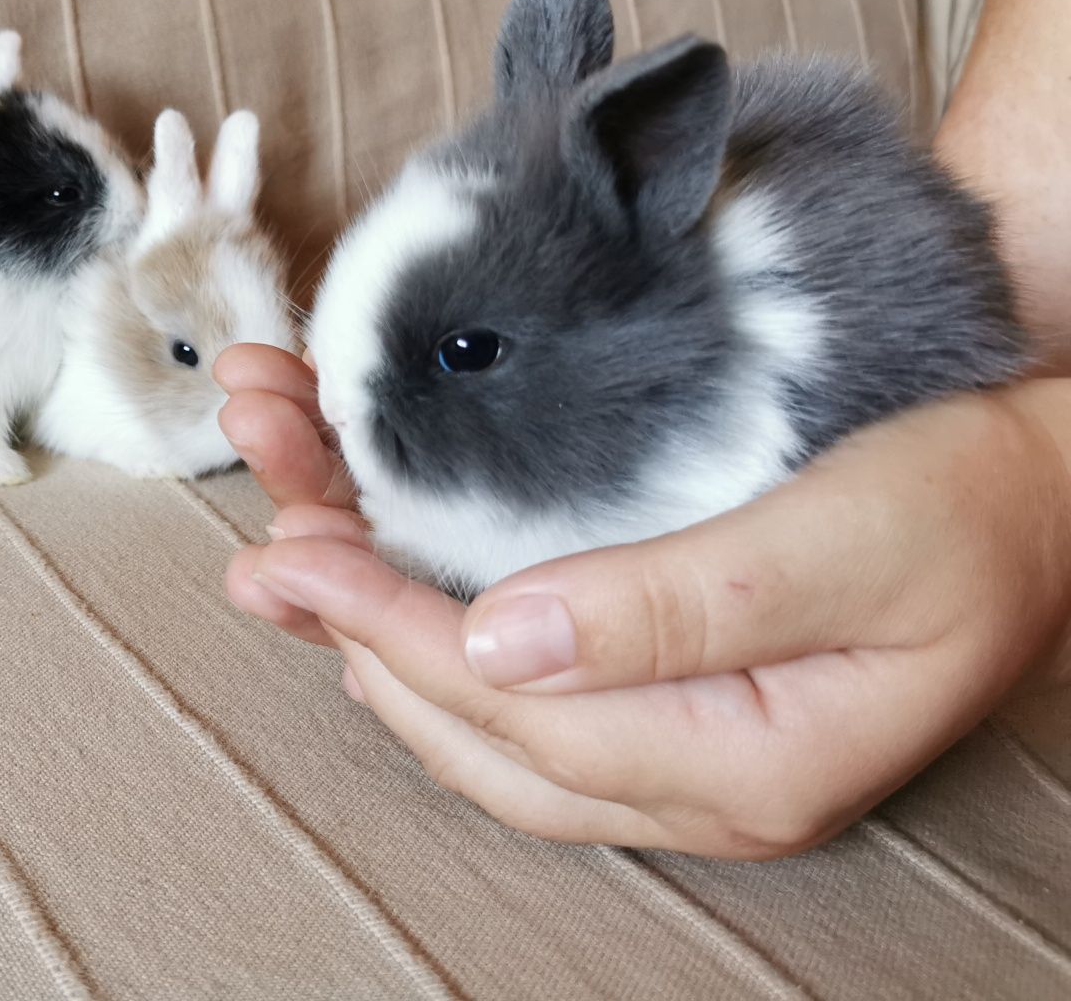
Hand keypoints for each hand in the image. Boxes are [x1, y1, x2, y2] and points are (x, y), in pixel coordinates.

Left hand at [215, 344, 1070, 857]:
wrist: (1040, 482)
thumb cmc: (969, 501)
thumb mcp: (847, 544)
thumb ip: (682, 604)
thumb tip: (502, 646)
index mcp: (740, 764)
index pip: (519, 714)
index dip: (394, 632)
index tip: (296, 555)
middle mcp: (687, 772)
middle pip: (473, 722)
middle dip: (352, 628)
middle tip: (262, 548)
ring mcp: (670, 734)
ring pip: (478, 703)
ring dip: (369, 618)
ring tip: (281, 539)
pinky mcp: (657, 681)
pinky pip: (514, 670)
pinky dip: (426, 612)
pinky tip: (366, 572)